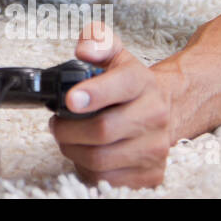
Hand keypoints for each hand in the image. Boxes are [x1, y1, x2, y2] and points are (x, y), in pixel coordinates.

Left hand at [48, 21, 175, 188]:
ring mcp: (155, 149)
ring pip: (100, 159)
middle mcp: (154, 116)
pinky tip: (86, 153)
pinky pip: (107, 180)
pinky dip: (87, 168)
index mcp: (142, 82)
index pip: (120, 86)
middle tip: (56, 123)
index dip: (93, 94)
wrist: (164, 110)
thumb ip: (96, 41)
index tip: (69, 100)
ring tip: (68, 137)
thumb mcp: (114, 53)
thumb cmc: (129, 84)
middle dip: (68, 129)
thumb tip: (84, 50)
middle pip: (102, 130)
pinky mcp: (150, 175)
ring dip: (73, 150)